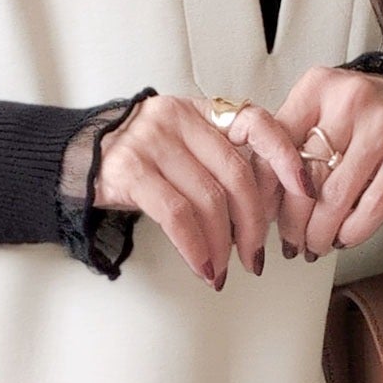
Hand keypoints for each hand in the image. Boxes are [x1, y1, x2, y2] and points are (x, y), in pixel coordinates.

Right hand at [93, 91, 315, 286]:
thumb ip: (220, 161)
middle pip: (236, 176)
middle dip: (253, 225)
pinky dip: (194, 247)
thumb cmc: (139, 160)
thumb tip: (267, 207)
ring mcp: (152, 142)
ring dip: (222, 245)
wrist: (76, 158)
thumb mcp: (183, 146)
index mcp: (201, 112)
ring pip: (208, 200)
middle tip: (255, 257)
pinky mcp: (130, 171)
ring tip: (223, 270)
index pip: (257, 123)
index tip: (306, 191)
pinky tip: (202, 266)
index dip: (286, 157)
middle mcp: (178, 119)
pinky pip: (176, 216)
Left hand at [273, 65, 382, 257]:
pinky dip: (353, 231)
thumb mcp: (314, 110)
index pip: (278, 145)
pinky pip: (373, 207)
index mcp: (316, 88)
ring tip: (314, 246)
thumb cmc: (352, 113)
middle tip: (289, 242)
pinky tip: (343, 238)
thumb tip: (258, 200)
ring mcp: (382, 128)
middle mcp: (350, 101)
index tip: (260, 215)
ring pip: (337, 197)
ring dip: (321, 232)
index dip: (266, 189)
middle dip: (293, 221)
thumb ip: (284, 144)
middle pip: (307, 175)